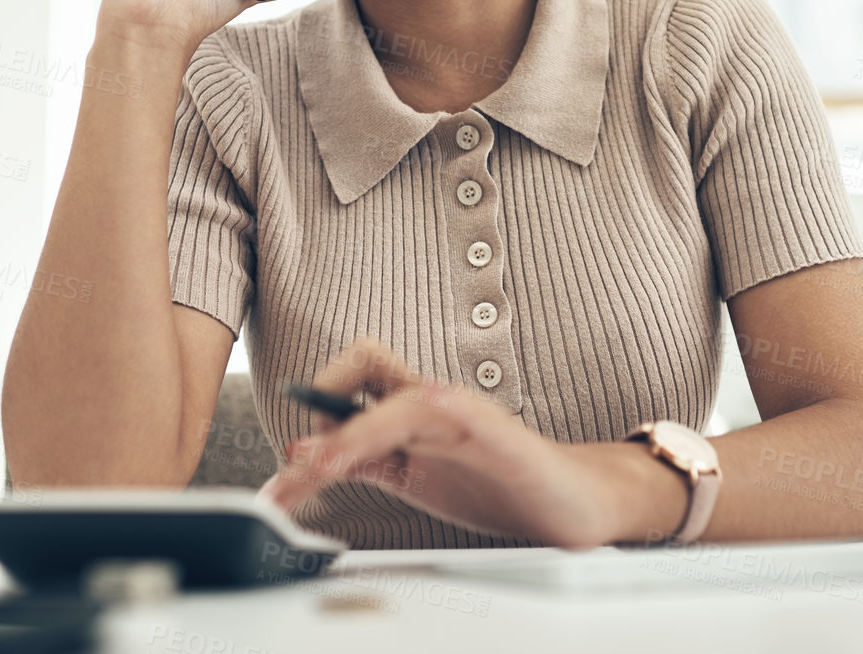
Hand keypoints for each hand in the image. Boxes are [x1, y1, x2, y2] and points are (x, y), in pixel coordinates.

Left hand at [255, 336, 615, 548]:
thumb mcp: (413, 477)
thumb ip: (367, 461)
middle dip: (324, 391)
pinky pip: (442, 420)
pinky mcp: (490, 430)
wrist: (573, 502)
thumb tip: (306, 456)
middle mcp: (433, 397)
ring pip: (394, 397)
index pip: (355, 376)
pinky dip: (405, 434)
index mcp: (412, 406)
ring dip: (349, 433)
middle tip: (299, 454)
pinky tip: (381, 452)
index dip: (316, 399)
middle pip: (367, 359)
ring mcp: (463, 410)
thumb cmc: (499, 482)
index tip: (289, 454)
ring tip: (317, 468)